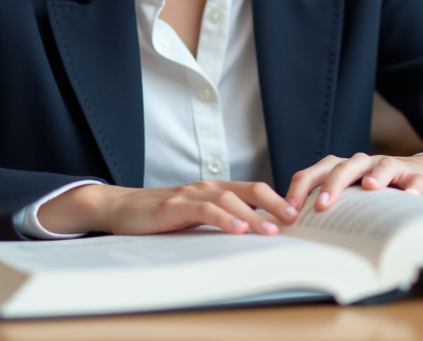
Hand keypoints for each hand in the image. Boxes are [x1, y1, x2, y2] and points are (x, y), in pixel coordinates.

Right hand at [36, 180, 300, 236]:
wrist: (121, 208)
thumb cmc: (161, 216)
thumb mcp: (196, 217)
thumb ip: (221, 220)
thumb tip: (255, 235)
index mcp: (216, 189)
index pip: (255, 190)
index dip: (279, 201)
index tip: (300, 216)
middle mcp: (208, 187)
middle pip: (251, 190)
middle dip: (277, 205)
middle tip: (297, 220)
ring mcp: (191, 194)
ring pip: (231, 200)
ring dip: (254, 215)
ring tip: (273, 231)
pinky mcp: (174, 206)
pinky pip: (204, 210)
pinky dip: (223, 218)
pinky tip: (237, 229)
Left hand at [284, 153, 422, 212]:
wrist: (412, 173)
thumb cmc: (369, 190)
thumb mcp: (346, 196)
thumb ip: (324, 208)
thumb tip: (292, 234)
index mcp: (338, 168)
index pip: (312, 175)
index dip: (298, 192)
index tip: (289, 214)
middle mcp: (361, 164)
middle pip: (343, 167)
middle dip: (331, 185)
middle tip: (322, 206)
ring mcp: (388, 166)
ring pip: (381, 166)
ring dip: (376, 175)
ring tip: (371, 188)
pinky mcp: (414, 175)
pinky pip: (415, 179)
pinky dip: (413, 187)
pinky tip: (411, 196)